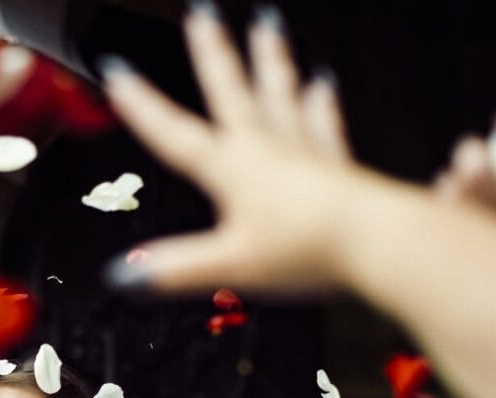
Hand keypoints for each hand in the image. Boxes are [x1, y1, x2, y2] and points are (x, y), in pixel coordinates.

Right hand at [100, 7, 367, 293]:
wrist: (375, 239)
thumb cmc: (307, 247)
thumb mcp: (228, 264)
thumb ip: (175, 268)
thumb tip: (127, 274)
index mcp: (232, 168)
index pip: (175, 133)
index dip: (143, 106)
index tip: (120, 72)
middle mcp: (266, 148)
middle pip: (233, 91)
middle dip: (213, 52)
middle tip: (203, 15)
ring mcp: (303, 150)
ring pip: (280, 92)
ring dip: (270, 58)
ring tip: (266, 25)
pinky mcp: (336, 163)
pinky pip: (325, 122)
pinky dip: (322, 101)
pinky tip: (324, 84)